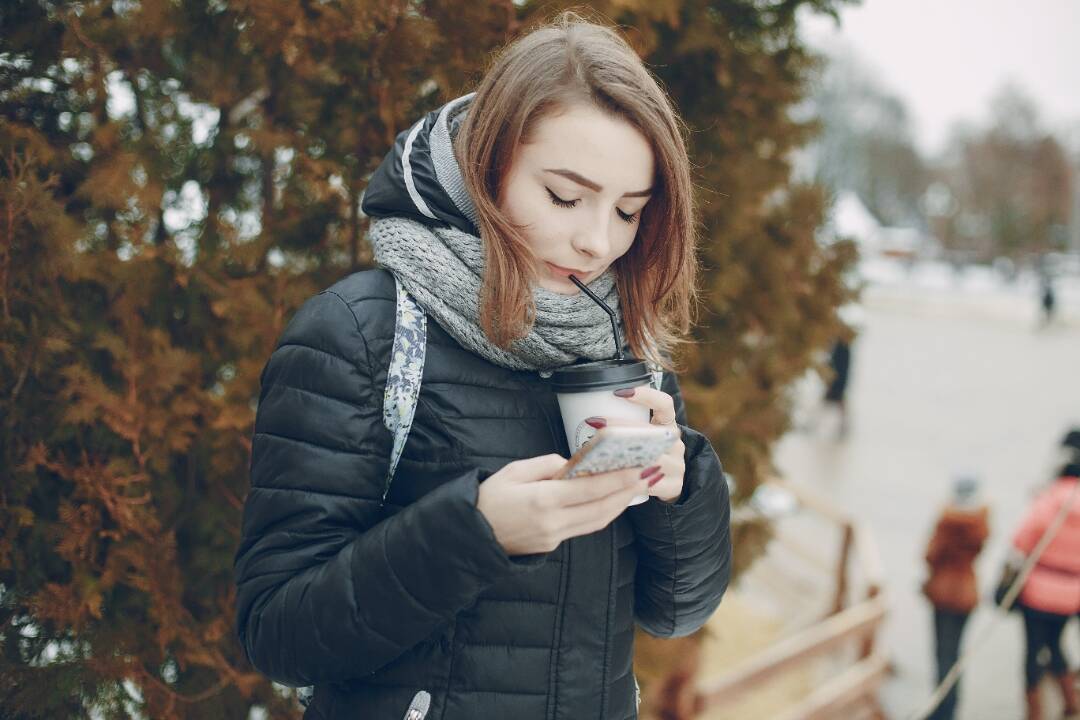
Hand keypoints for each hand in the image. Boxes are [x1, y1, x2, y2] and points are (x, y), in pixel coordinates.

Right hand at [477, 454, 654, 555]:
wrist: (469, 535)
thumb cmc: (488, 497)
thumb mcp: (514, 471)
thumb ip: (547, 465)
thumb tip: (572, 464)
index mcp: (542, 500)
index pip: (590, 489)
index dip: (618, 479)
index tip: (639, 468)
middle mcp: (553, 522)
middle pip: (602, 508)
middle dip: (628, 491)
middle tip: (649, 474)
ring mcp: (554, 537)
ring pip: (597, 521)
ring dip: (620, 504)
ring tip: (637, 486)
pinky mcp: (552, 545)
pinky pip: (584, 527)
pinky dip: (602, 512)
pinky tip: (612, 499)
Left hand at [585, 385, 685, 502]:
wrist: (670, 485)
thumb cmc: (646, 456)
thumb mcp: (642, 438)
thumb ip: (625, 429)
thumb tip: (589, 421)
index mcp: (667, 425)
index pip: (664, 404)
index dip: (646, 395)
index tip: (619, 392)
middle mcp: (675, 443)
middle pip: (651, 432)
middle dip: (620, 427)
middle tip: (595, 422)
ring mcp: (677, 465)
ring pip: (651, 458)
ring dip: (622, 455)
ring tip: (599, 453)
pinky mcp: (673, 486)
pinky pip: (649, 483)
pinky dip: (628, 480)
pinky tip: (611, 478)